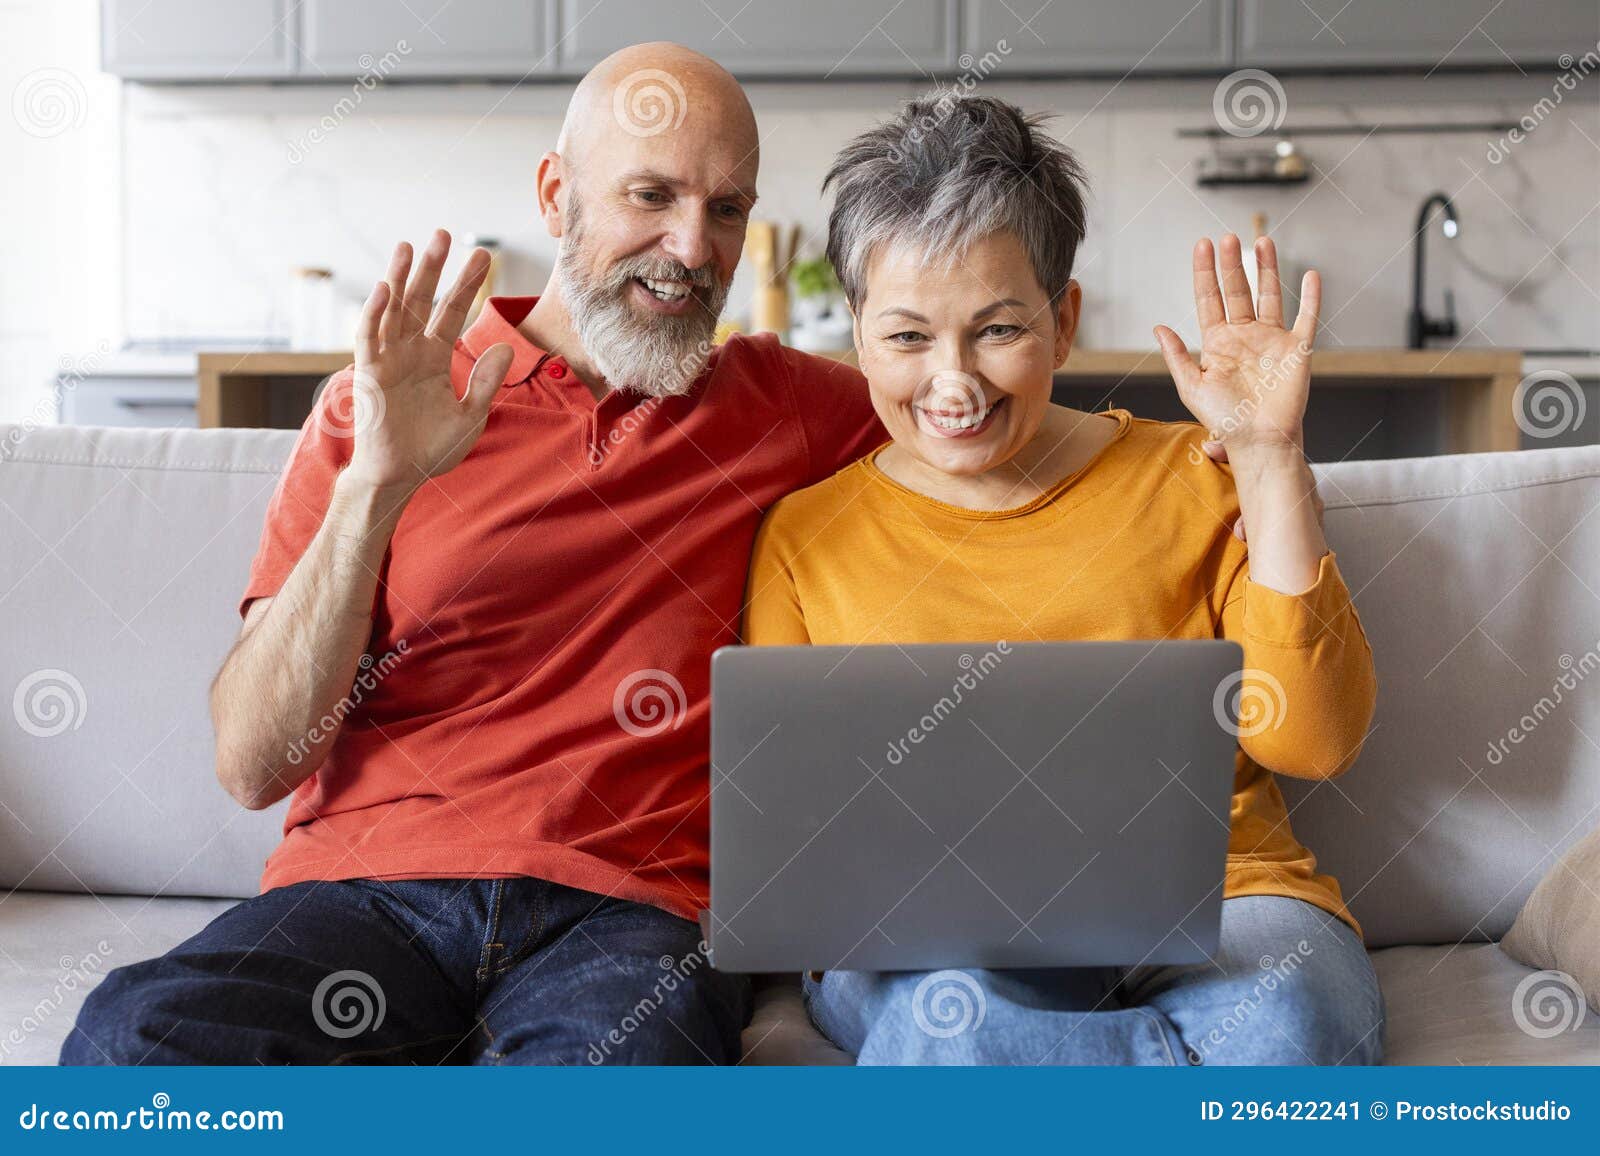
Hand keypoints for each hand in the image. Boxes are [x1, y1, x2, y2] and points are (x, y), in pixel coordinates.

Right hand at [343, 229, 513, 494]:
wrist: (401, 477)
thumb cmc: (432, 451)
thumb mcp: (470, 416)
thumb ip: (485, 382)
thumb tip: (502, 346)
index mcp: (435, 358)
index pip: (451, 312)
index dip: (465, 284)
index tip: (482, 256)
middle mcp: (410, 351)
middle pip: (423, 301)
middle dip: (434, 269)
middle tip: (445, 234)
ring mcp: (388, 359)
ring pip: (394, 310)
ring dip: (401, 279)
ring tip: (411, 246)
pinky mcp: (369, 372)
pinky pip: (370, 336)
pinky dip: (376, 312)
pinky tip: (386, 286)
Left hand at [1154, 234, 1319, 454]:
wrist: (1258, 441)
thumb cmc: (1225, 419)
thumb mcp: (1192, 387)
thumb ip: (1177, 356)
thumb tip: (1158, 327)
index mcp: (1218, 342)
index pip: (1210, 299)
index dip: (1205, 272)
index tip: (1202, 245)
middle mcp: (1245, 336)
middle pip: (1238, 290)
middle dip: (1232, 264)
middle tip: (1228, 237)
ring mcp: (1272, 340)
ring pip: (1270, 295)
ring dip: (1267, 269)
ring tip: (1262, 240)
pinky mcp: (1297, 349)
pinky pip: (1307, 318)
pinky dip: (1310, 297)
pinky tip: (1311, 276)